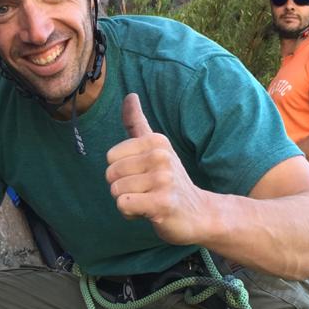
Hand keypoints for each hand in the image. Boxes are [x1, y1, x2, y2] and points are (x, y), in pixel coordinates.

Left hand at [105, 94, 210, 244]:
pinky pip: (123, 205)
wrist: (198, 213)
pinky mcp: (162, 203)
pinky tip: (148, 212)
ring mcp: (163, 179)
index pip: (110, 156)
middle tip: (145, 191)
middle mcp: (161, 156)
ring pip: (116, 190)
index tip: (142, 175)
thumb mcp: (156, 148)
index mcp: (156, 141)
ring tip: (148, 201)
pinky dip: (130, 213)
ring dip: (127, 202)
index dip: (121, 171)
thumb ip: (138, 123)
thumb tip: (129, 95)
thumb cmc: (169, 181)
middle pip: (111, 174)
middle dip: (121, 187)